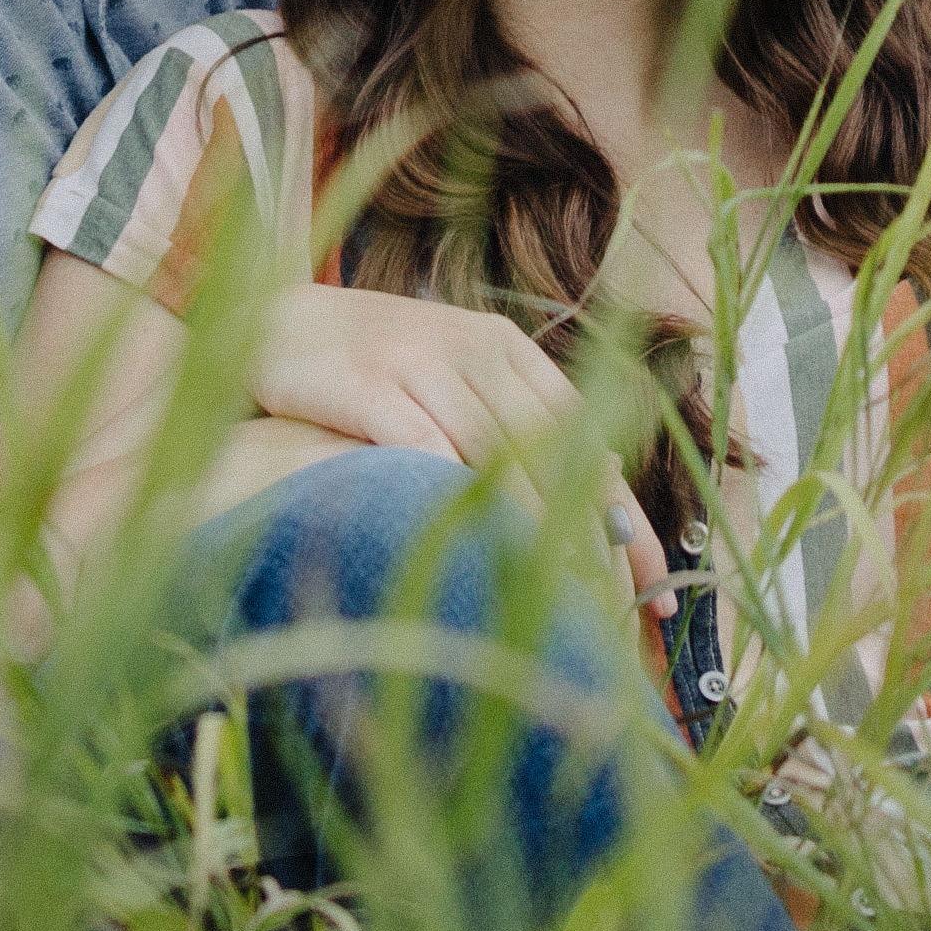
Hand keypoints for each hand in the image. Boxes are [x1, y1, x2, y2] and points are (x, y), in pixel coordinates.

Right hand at [254, 280, 671, 596]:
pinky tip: (472, 558)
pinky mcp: (370, 384)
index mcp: (504, 347)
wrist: (272, 321)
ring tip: (562, 602)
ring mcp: (421, 361)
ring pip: (499, 456)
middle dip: (590, 534)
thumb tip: (597, 486)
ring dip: (533, 531)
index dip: (623, 509)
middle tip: (616, 610)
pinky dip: (455, 502)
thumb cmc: (371, 365)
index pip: (585, 435)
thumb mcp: (450, 376)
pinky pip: (426, 451)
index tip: (657, 578)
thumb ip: (512, 421)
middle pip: (553, 451)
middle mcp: (473, 348)